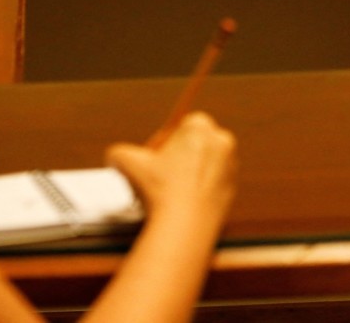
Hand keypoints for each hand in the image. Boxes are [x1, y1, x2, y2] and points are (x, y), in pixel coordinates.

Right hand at [106, 112, 236, 228]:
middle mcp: (221, 141)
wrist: (183, 226)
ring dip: (191, 170)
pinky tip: (182, 199)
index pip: (182, 123)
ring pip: (206, 161)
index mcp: (200, 126)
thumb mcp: (126, 161)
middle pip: (197, 141)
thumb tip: (115, 157)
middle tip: (162, 171)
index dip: (166, 139)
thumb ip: (118, 152)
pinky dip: (200, 188)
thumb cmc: (160, 189)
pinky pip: (213, 182)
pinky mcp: (234, 189)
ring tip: (171, 187)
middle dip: (181, 152)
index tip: (156, 156)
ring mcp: (231, 166)